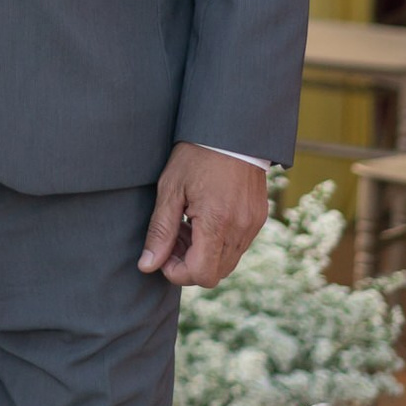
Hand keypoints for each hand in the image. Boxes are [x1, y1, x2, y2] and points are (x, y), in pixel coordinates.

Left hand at [139, 143, 270, 285]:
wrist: (231, 131)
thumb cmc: (195, 156)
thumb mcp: (170, 189)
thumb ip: (160, 231)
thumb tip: (147, 265)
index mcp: (216, 222)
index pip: (201, 274)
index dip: (177, 272)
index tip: (163, 254)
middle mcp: (240, 229)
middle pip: (214, 274)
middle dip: (188, 264)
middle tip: (172, 238)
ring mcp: (253, 225)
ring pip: (227, 262)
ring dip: (204, 254)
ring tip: (186, 225)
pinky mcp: (258, 219)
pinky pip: (238, 246)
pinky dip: (219, 243)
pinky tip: (203, 219)